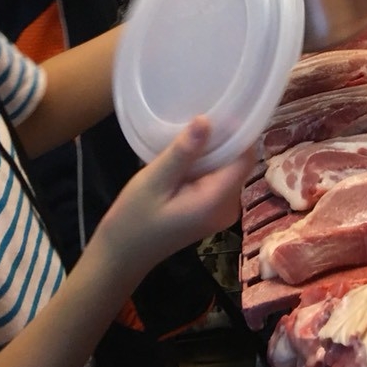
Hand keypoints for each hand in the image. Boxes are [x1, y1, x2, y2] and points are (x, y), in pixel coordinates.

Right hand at [93, 117, 251, 276]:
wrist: (122, 255)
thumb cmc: (133, 220)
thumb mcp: (154, 181)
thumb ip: (182, 153)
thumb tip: (206, 121)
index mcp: (217, 200)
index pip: (245, 158)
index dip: (239, 133)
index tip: (222, 110)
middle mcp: (229, 207)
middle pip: (239, 162)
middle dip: (224, 140)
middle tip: (200, 117)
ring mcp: (222, 210)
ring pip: (228, 168)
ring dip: (214, 151)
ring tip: (190, 134)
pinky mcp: (212, 209)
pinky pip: (219, 178)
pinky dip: (207, 165)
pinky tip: (187, 156)